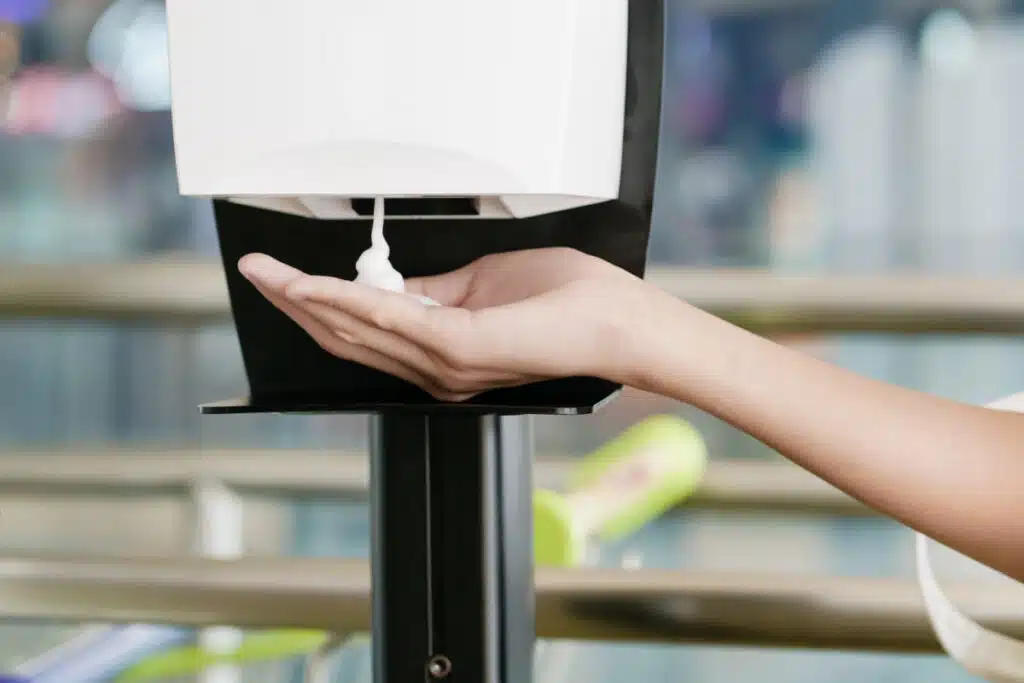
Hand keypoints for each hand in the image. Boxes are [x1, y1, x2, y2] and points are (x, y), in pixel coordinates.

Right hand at [237, 248, 663, 400]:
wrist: (622, 324)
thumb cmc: (569, 303)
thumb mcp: (485, 286)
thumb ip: (434, 293)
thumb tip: (390, 285)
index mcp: (441, 352)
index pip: (364, 331)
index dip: (317, 305)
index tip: (279, 278)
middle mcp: (438, 369)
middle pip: (349, 337)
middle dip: (296, 303)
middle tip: (256, 273)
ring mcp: (449, 364)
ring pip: (361, 332)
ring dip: (311, 301)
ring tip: (272, 276)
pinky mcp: (466, 349)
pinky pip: (397, 321)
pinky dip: (354, 301)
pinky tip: (322, 286)